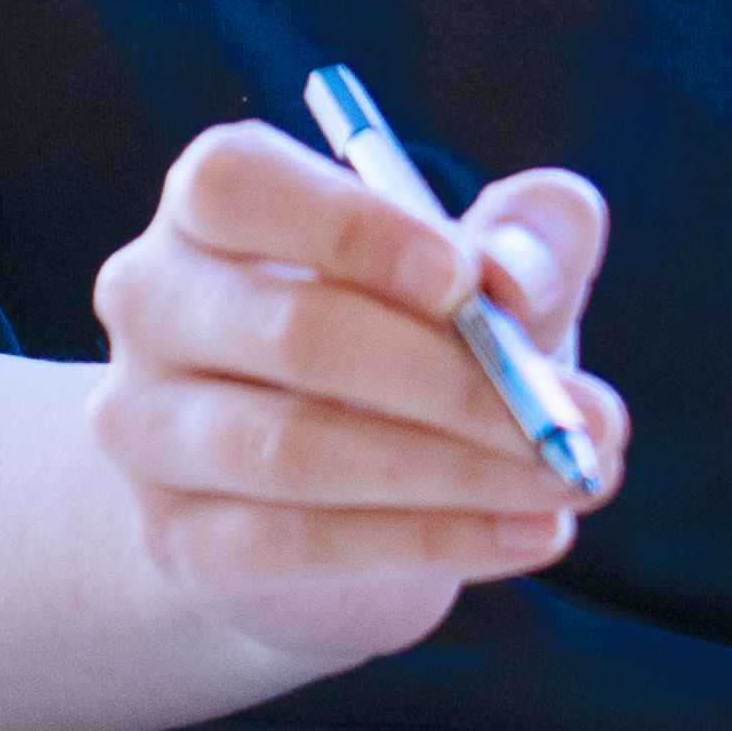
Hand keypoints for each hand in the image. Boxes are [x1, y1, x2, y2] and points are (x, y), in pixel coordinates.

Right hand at [86, 123, 627, 681]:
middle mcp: (153, 303)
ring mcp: (147, 430)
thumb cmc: (409, 346)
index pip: (237, 184)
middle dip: (458, 379)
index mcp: (212, 205)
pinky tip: (532, 535)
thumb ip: (532, 242)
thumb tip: (517, 279)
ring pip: (295, 450)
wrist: (322, 503)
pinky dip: (436, 542)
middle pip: (291, 331)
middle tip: (584, 417)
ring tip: (570, 479)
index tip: (468, 279)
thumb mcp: (483, 278)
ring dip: (459, 470)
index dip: (354, 228)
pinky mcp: (178, 542)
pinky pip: (301, 546)